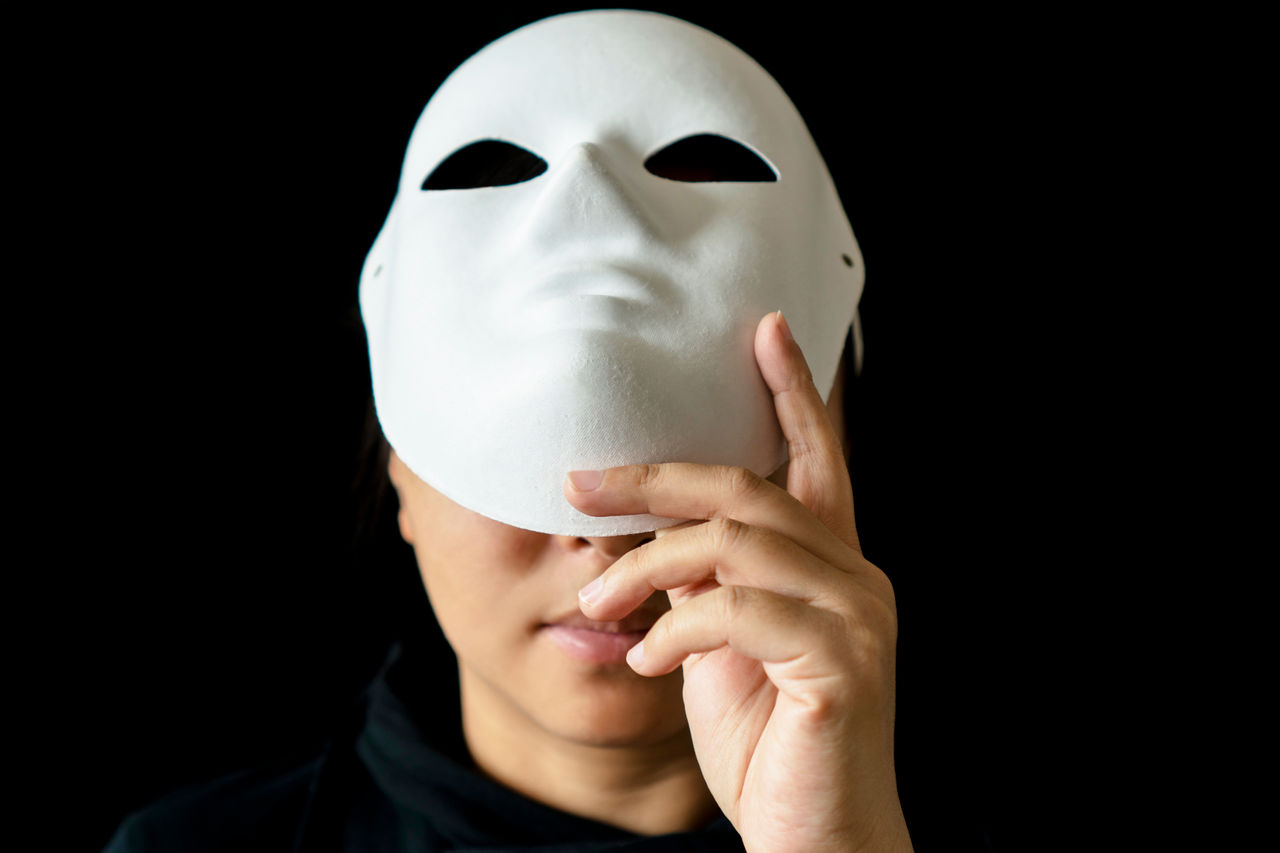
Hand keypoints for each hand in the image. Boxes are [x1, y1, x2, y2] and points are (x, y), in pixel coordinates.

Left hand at [565, 312, 910, 852]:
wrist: (813, 836)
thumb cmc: (766, 741)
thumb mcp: (720, 646)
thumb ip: (704, 583)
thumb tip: (649, 537)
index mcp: (833, 565)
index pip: (815, 460)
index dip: (791, 393)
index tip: (764, 330)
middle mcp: (857, 577)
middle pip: (751, 490)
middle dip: (656, 479)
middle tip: (579, 484)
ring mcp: (858, 618)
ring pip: (737, 543)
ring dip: (649, 566)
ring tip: (599, 604)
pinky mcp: (841, 663)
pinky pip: (740, 611)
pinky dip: (678, 629)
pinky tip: (649, 661)